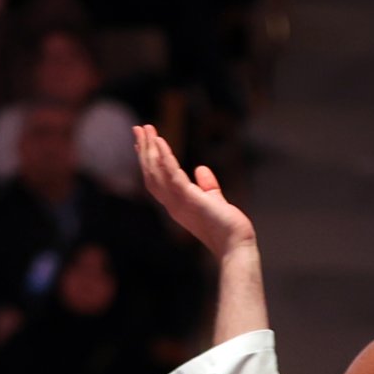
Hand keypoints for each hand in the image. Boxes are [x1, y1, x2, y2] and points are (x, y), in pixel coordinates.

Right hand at [136, 123, 253, 257]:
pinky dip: (164, 157)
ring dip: (150, 149)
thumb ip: (206, 186)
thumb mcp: (214, 200)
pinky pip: (172, 175)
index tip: (141, 143)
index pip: (156, 180)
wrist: (235, 245)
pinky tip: (160, 141)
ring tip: (147, 129)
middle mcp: (172, 204)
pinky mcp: (188, 198)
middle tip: (138, 128)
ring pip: (156, 172)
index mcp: (176, 204)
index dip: (147, 161)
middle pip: (151, 174)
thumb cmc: (227, 228)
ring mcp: (178, 202)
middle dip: (144, 150)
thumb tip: (201, 169)